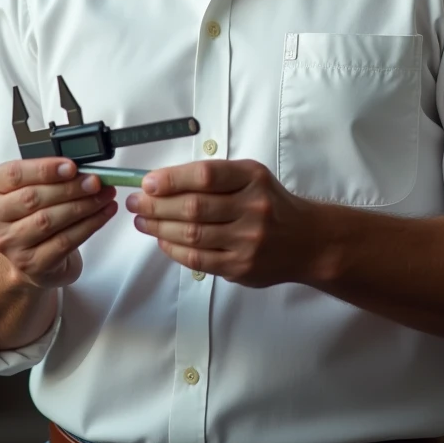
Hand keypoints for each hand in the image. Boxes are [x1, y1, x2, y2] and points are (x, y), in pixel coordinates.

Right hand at [0, 158, 117, 289]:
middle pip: (34, 198)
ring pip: (49, 220)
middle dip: (71, 187)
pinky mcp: (30, 263)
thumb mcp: (30, 184)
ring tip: (104, 195)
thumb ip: (48, 173)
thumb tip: (83, 166)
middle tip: (96, 181)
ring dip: (83, 206)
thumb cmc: (31, 211)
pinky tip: (103, 213)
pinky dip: (89, 225)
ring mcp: (10, 242)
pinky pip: (64, 241)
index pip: (15, 174)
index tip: (71, 166)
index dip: (45, 169)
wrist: (27, 253)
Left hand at [125, 159, 314, 286]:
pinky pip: (198, 259)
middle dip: (156, 205)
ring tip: (142, 220)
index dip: (172, 179)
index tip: (148, 182)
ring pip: (192, 234)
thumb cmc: (270, 204)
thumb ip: (214, 177)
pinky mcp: (241, 266)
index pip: (206, 176)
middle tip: (136, 202)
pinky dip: (174, 249)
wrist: (307, 240)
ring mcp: (247, 240)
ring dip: (159, 227)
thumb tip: (163, 182)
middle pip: (194, 207)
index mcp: (252, 178)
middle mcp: (252, 208)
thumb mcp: (250, 177)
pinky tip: (162, 240)